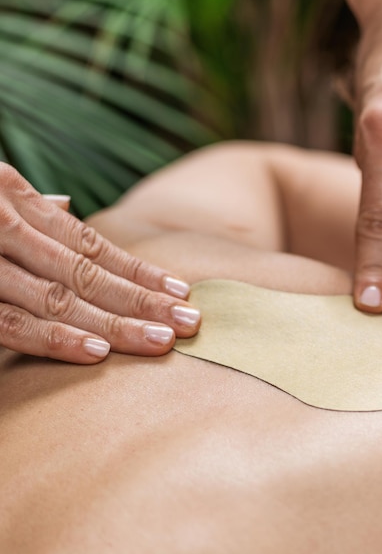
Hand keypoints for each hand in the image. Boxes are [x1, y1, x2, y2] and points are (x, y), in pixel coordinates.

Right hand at [0, 164, 199, 362]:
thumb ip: (30, 207)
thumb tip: (67, 205)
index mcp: (16, 199)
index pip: (92, 244)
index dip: (140, 271)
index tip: (182, 292)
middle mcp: (4, 225)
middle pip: (88, 273)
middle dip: (143, 300)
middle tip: (190, 322)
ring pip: (59, 299)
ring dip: (115, 324)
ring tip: (162, 341)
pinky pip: (11, 323)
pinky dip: (54, 338)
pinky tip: (99, 353)